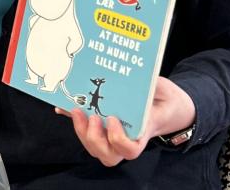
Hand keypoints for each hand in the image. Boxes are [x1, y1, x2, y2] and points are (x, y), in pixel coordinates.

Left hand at [59, 76, 195, 166]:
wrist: (165, 105)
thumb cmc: (165, 99)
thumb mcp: (163, 90)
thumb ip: (150, 84)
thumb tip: (130, 74)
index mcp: (143, 133)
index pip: (130, 150)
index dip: (118, 139)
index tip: (112, 119)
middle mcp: (126, 140)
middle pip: (108, 155)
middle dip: (95, 139)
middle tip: (92, 117)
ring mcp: (113, 137)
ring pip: (95, 148)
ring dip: (82, 132)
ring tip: (76, 110)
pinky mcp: (102, 128)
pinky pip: (86, 131)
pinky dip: (74, 120)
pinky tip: (64, 107)